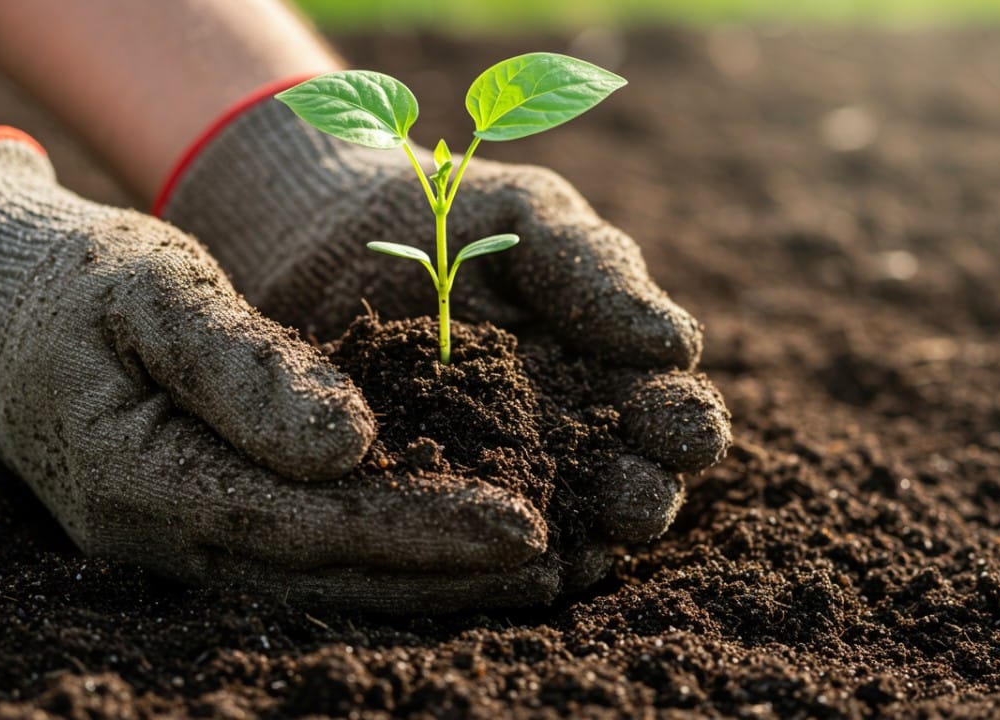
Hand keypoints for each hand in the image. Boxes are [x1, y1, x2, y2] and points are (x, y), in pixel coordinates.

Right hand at [0, 131, 558, 611]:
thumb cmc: (80, 282)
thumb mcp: (156, 289)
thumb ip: (243, 364)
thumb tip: (347, 446)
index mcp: (144, 477)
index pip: (311, 525)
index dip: (422, 530)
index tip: (523, 524)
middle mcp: (160, 539)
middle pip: (326, 576)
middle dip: (443, 576)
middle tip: (554, 564)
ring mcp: (173, 548)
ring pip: (319, 586)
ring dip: (423, 586)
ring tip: (529, 575)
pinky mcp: (194, 533)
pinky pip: (301, 564)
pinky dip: (381, 564)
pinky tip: (449, 556)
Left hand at [159, 99, 731, 592]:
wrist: (316, 223)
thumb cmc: (441, 211)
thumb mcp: (528, 216)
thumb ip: (596, 269)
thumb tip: (677, 345)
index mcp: (604, 371)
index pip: (665, 412)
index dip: (683, 425)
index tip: (683, 428)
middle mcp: (561, 435)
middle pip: (624, 485)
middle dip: (642, 497)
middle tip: (637, 499)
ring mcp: (491, 474)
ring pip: (551, 526)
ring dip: (571, 540)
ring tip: (578, 544)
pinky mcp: (415, 498)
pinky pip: (457, 536)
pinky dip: (477, 552)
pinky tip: (486, 554)